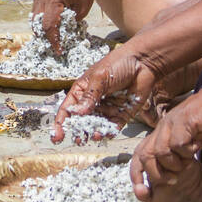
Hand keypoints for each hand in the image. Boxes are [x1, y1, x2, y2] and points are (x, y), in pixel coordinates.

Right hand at [33, 0, 103, 54]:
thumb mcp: (82, 9)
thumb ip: (71, 23)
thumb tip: (64, 36)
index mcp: (54, 0)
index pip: (49, 27)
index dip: (53, 41)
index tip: (59, 51)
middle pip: (38, 25)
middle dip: (46, 37)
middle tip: (55, 47)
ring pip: (34, 19)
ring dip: (42, 30)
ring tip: (53, 38)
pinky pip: (36, 12)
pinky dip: (41, 21)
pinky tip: (51, 27)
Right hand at [51, 43, 167, 141]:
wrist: (144, 62)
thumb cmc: (118, 63)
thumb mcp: (100, 78)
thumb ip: (89, 97)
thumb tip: (77, 113)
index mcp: (82, 90)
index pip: (68, 109)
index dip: (61, 123)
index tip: (57, 137)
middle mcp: (93, 102)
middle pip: (82, 121)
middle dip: (79, 131)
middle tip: (79, 140)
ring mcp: (107, 108)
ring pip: (97, 126)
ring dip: (95, 133)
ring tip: (95, 135)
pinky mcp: (122, 114)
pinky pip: (113, 126)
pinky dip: (110, 132)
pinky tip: (108, 134)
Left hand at [130, 86, 201, 200]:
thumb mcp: (190, 138)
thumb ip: (179, 151)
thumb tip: (172, 173)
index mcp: (161, 132)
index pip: (139, 154)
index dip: (137, 173)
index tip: (143, 190)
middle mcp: (163, 127)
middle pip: (145, 156)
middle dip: (156, 174)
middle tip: (174, 180)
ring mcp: (172, 122)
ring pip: (160, 152)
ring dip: (174, 164)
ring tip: (187, 163)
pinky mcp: (185, 120)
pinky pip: (177, 144)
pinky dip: (186, 152)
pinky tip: (196, 148)